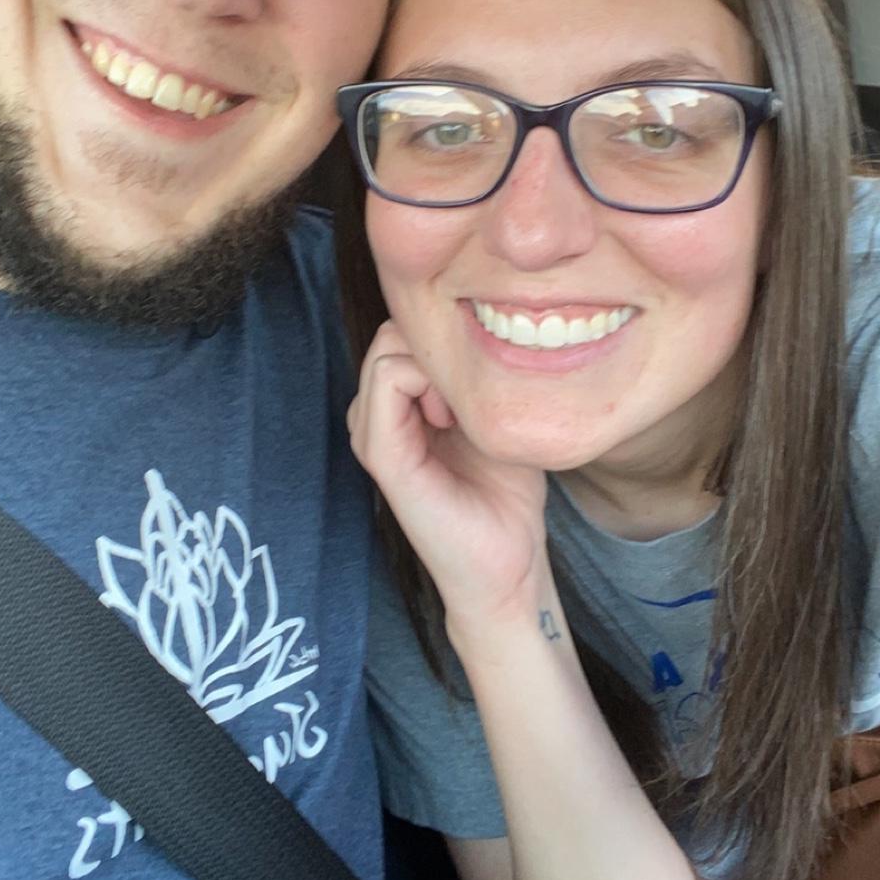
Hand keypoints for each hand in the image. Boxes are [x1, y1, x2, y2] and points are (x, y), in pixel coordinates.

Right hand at [348, 321, 549, 624]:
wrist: (509, 562)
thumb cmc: (507, 491)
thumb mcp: (494, 413)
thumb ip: (476, 369)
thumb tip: (485, 317)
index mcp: (396, 406)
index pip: (402, 329)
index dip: (445, 338)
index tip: (481, 381)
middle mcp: (373, 415)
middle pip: (392, 331)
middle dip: (438, 348)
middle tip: (470, 397)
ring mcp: (370, 433)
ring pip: (388, 346)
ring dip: (435, 365)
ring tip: (460, 413)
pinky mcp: (380, 452)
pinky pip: (388, 377)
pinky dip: (427, 382)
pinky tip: (450, 422)